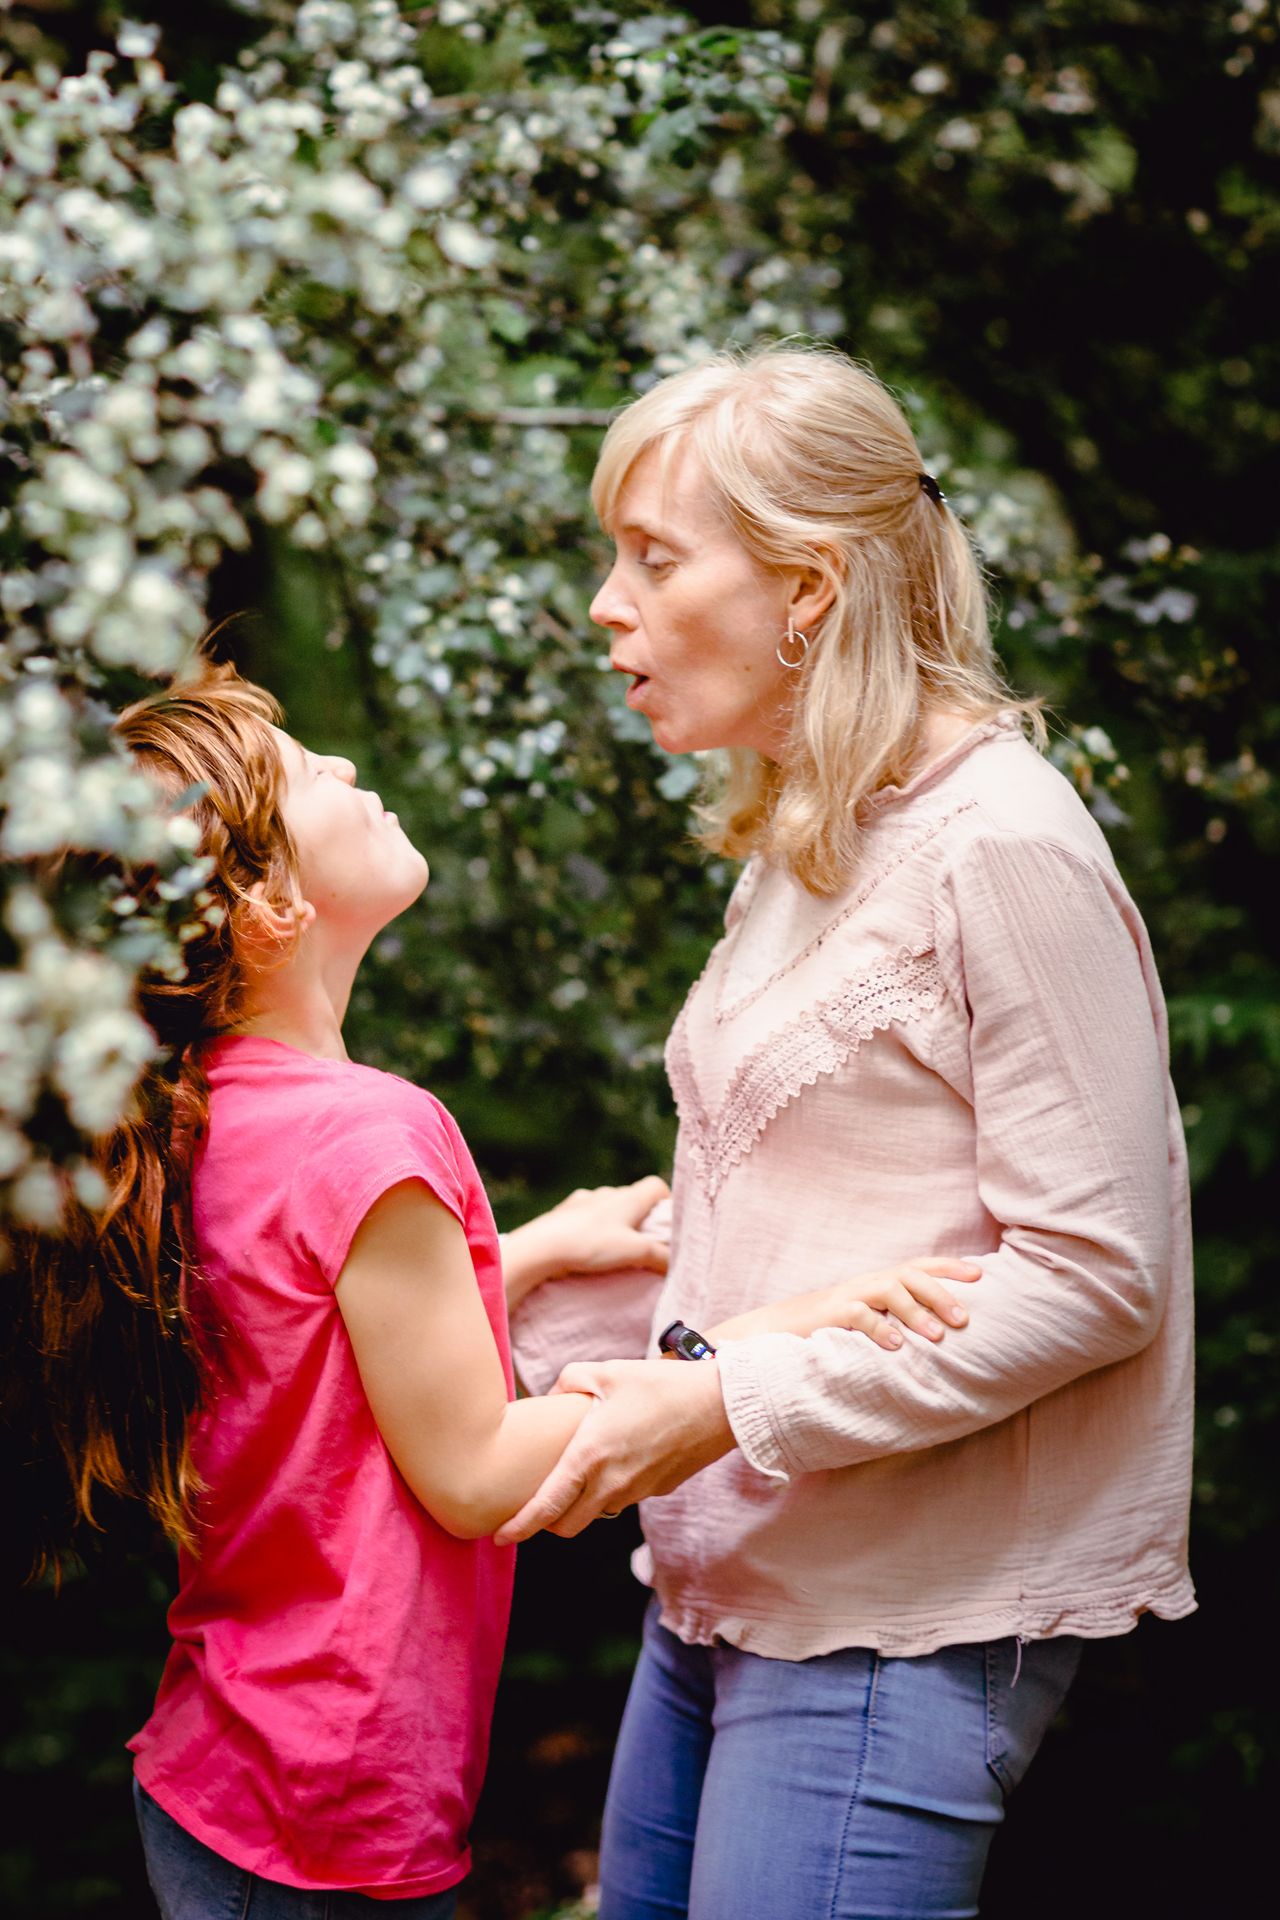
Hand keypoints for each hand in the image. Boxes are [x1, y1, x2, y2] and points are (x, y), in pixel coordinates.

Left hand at [493, 1355, 731, 1542]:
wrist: (721, 1405)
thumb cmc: (662, 1385)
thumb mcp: (607, 1372)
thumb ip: (569, 1382)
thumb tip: (554, 1396)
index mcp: (590, 1456)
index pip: (545, 1506)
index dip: (519, 1527)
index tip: (500, 1536)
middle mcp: (611, 1483)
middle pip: (567, 1525)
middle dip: (547, 1522)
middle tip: (537, 1504)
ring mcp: (638, 1491)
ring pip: (597, 1512)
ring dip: (582, 1503)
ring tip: (580, 1473)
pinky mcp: (659, 1490)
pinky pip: (625, 1497)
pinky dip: (612, 1488)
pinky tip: (620, 1457)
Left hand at [501, 1178, 669, 1308]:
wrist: (539, 1248)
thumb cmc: (589, 1245)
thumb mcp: (633, 1252)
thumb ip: (660, 1256)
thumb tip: (677, 1263)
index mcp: (627, 1198)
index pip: (656, 1185)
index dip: (666, 1203)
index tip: (667, 1226)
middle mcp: (606, 1194)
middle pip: (633, 1198)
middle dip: (641, 1218)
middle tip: (643, 1244)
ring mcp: (581, 1202)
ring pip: (608, 1208)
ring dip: (615, 1224)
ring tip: (613, 1250)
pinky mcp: (563, 1214)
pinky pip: (585, 1217)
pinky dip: (593, 1229)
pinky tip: (587, 1249)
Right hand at [714, 1257, 981, 1349]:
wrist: (779, 1331)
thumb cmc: (835, 1331)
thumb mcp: (872, 1321)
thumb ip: (901, 1321)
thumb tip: (945, 1334)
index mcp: (881, 1282)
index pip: (920, 1266)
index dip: (950, 1268)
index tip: (981, 1277)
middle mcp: (868, 1283)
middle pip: (909, 1275)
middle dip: (940, 1294)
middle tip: (964, 1319)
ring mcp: (848, 1296)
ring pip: (888, 1290)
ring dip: (916, 1311)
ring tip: (937, 1336)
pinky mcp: (830, 1315)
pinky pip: (857, 1315)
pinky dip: (879, 1329)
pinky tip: (896, 1346)